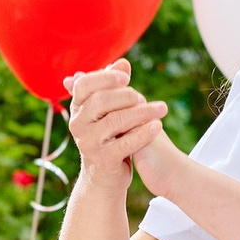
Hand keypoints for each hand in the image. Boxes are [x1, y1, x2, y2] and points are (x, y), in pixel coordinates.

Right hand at [62, 60, 170, 187]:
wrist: (105, 176)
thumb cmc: (110, 137)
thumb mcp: (110, 111)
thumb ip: (115, 87)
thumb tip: (123, 63)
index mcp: (78, 108)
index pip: (85, 85)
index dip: (104, 78)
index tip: (126, 78)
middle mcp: (78, 124)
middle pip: (101, 101)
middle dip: (126, 95)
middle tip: (145, 96)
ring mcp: (88, 143)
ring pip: (115, 121)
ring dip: (142, 113)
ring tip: (162, 109)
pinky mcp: (102, 160)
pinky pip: (125, 144)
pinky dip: (143, 134)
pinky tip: (157, 126)